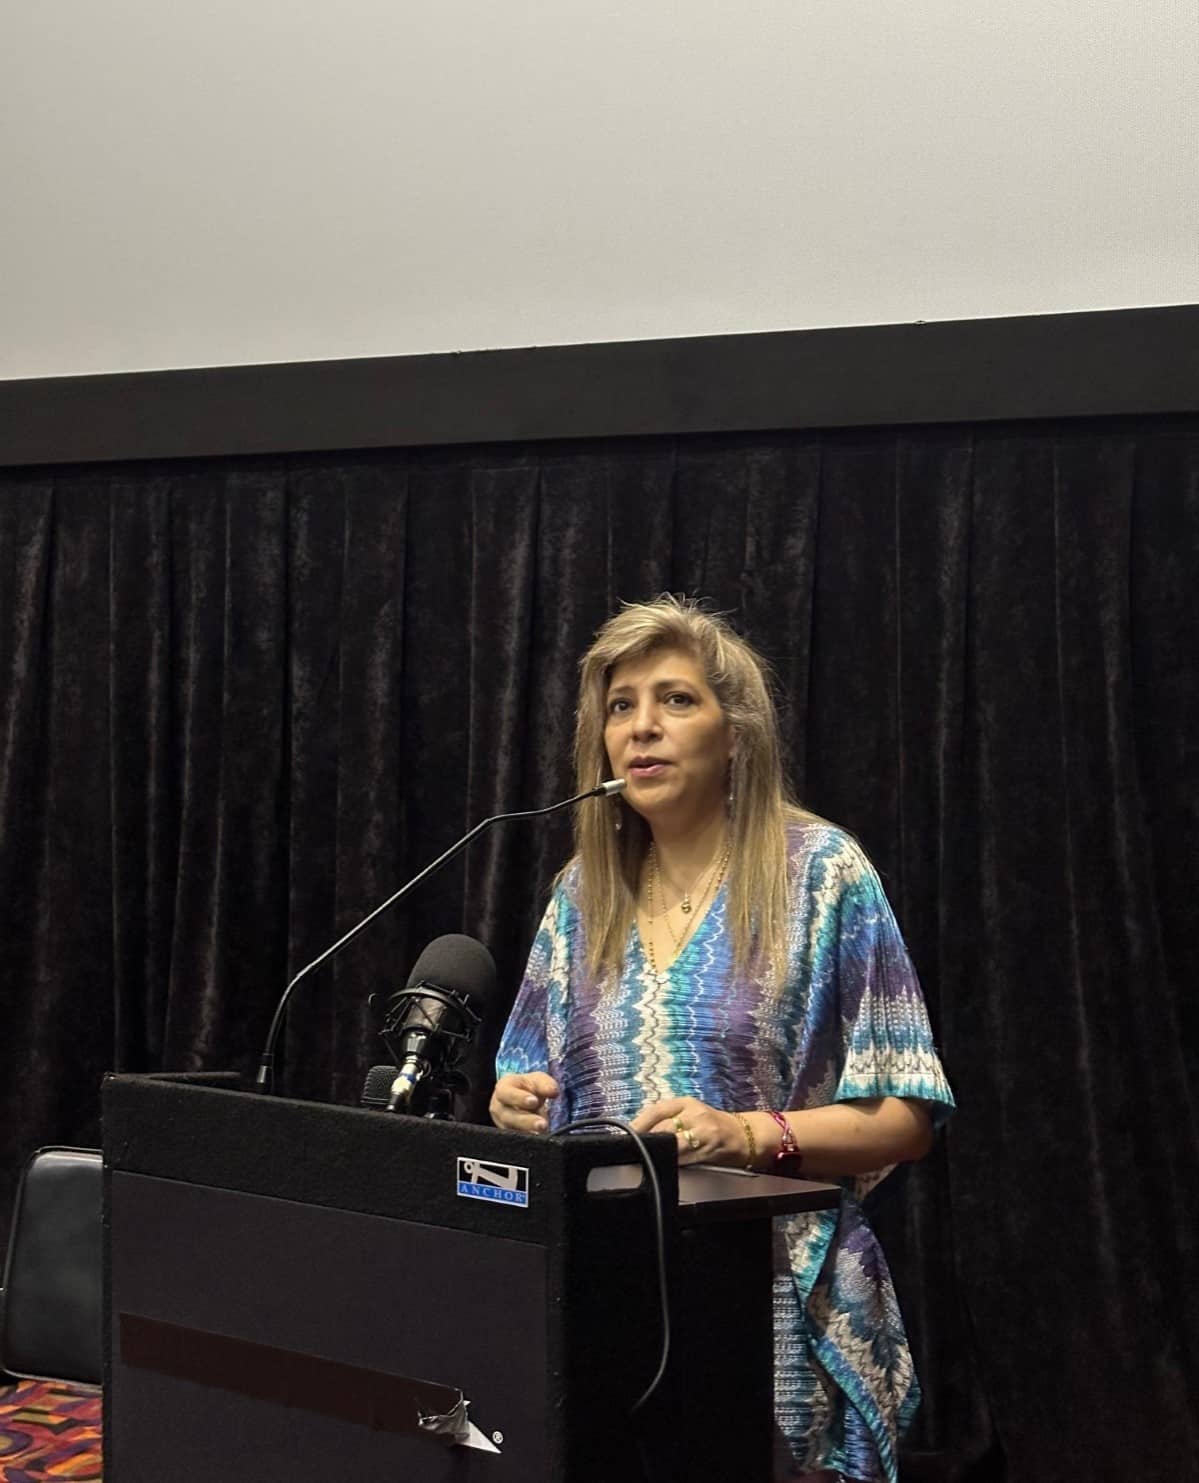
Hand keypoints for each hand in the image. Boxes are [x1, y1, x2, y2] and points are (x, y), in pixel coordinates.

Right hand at [489, 1072, 559, 1133]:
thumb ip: (545, 1084)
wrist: (526, 1098)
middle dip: (526, 1121)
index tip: (534, 1101)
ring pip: (511, 1131)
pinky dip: (528, 1139)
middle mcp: (498, 1107)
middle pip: (508, 1116)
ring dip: (528, 1132)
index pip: (506, 1093)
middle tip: (542, 1124)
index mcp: (503, 1088)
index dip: (518, 1098)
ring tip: (543, 1132)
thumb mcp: (538, 1080)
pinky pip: (516, 1140)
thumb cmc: (530, 1087)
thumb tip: (553, 1091)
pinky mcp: (508, 1136)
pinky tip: (539, 1139)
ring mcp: (501, 1123)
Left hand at [630, 1096, 748, 1167]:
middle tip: (633, 1150)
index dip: (639, 1123)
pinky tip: (665, 1165)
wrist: (744, 1135)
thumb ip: (668, 1118)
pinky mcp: (707, 1151)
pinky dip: (672, 1163)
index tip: (626, 1134)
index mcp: (686, 1103)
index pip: (656, 1110)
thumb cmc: (713, 1124)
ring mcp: (702, 1133)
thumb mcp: (692, 1113)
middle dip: (646, 1141)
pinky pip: (684, 1159)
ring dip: (658, 1153)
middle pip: (662, 1129)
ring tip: (646, 1158)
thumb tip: (639, 1131)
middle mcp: (694, 1115)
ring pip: (672, 1145)